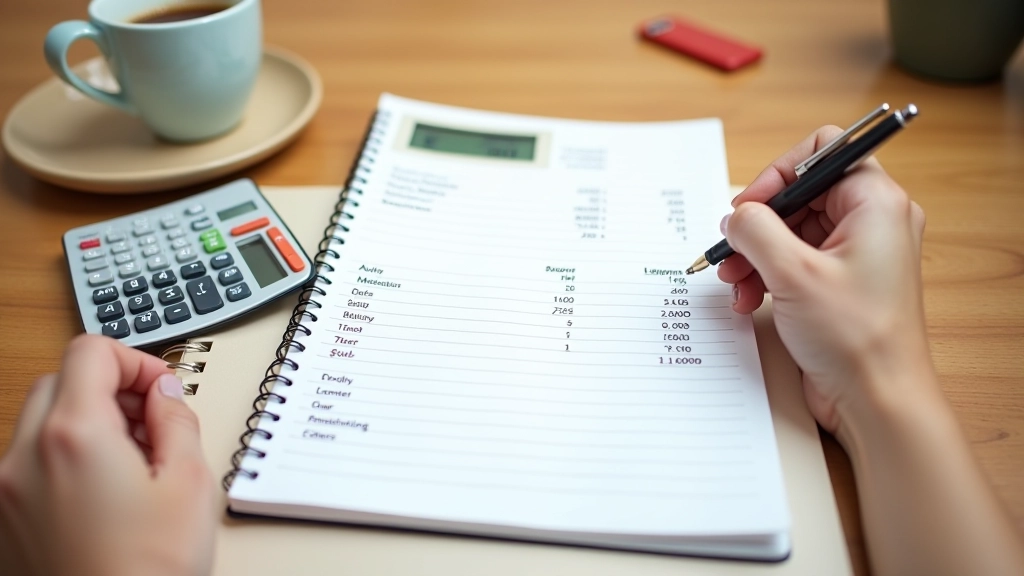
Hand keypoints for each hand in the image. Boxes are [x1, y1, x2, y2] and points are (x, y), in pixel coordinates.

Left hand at [0, 335, 214, 575]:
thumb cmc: (147, 574)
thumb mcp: (190, 484)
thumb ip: (178, 420)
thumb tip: (165, 394)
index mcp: (72, 435)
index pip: (91, 352)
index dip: (135, 361)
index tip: (161, 389)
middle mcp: (24, 456)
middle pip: (60, 382)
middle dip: (110, 390)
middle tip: (152, 424)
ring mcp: (5, 491)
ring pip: (40, 422)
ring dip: (86, 423)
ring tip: (134, 465)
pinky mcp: (3, 522)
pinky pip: (29, 464)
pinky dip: (65, 458)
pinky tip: (106, 497)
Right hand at [718, 126, 933, 436]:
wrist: (878, 400)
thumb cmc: (857, 338)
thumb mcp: (792, 273)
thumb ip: (756, 230)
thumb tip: (737, 216)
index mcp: (876, 204)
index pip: (822, 153)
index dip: (778, 174)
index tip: (749, 207)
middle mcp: (871, 222)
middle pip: (800, 196)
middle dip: (758, 226)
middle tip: (731, 252)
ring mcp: (857, 255)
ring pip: (792, 231)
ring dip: (756, 254)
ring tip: (736, 283)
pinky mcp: (841, 284)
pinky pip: (795, 262)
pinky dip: (767, 275)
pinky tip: (749, 299)